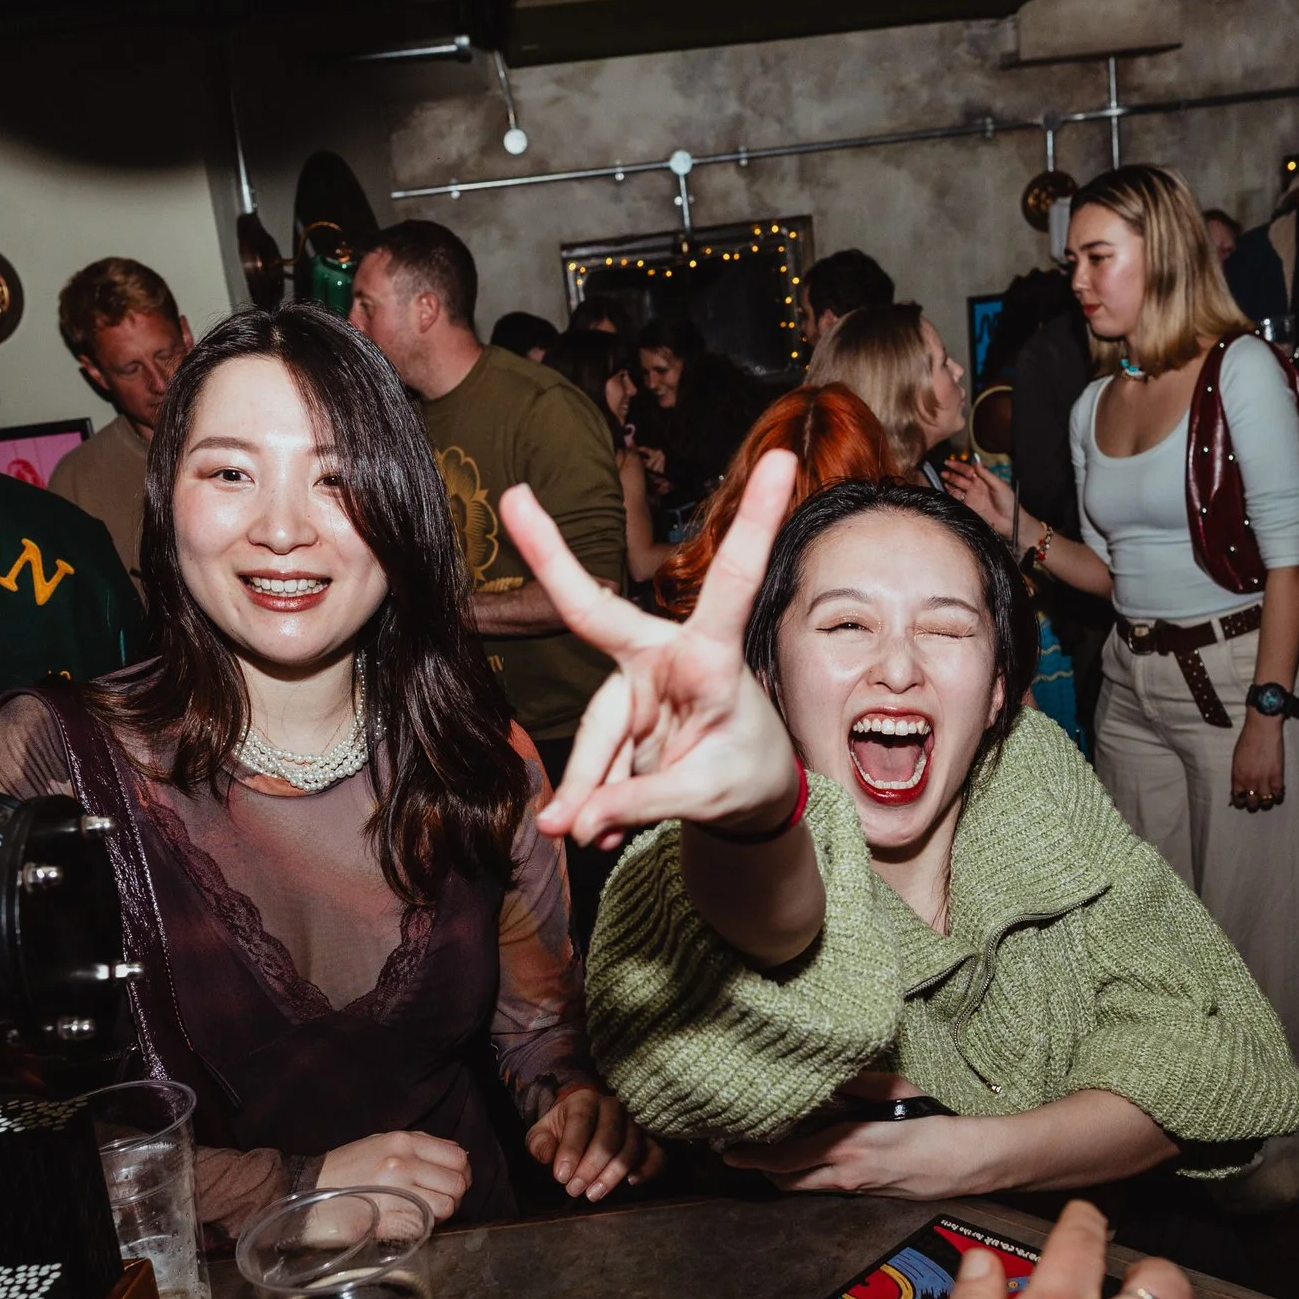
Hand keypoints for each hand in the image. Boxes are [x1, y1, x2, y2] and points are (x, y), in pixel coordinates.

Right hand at [316, 1130, 471, 1222]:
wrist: (306, 1189)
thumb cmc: (345, 1168)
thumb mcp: (380, 1143)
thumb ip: (417, 1146)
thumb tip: (455, 1156)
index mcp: (403, 1141)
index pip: (457, 1157)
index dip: (462, 1173)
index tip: (453, 1183)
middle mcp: (402, 1162)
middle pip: (457, 1183)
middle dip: (455, 1195)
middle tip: (440, 1201)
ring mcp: (395, 1191)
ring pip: (446, 1206)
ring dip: (441, 1213)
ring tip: (423, 1212)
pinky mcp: (387, 1217)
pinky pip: (424, 1225)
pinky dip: (422, 1226)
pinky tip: (407, 1221)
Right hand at [500, 451, 802, 849]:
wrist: (746, 799)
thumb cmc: (742, 778)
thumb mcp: (704, 795)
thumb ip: (641, 802)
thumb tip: (575, 821)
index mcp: (711, 659)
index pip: (732, 583)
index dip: (754, 524)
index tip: (782, 461)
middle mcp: (665, 659)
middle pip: (596, 615)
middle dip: (552, 557)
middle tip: (516, 499)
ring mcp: (633, 687)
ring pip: (590, 736)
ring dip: (589, 788)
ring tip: (591, 838)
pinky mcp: (615, 718)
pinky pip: (588, 765)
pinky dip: (591, 801)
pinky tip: (596, 832)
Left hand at [526, 1085, 665, 1200]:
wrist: (584, 1121)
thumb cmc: (562, 1129)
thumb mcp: (542, 1132)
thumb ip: (540, 1143)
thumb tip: (547, 1156)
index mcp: (585, 1100)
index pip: (581, 1122)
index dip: (572, 1150)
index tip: (561, 1177)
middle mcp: (613, 1107)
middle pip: (608, 1138)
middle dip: (591, 1168)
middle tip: (575, 1190)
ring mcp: (633, 1123)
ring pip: (631, 1148)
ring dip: (612, 1175)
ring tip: (593, 1194)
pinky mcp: (649, 1139)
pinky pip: (657, 1154)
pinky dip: (648, 1169)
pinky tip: (631, 1182)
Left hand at [724, 1073, 992, 1197]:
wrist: (966, 1163)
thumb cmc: (933, 1124)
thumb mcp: (893, 1091)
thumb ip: (855, 1084)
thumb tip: (825, 1074)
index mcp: (846, 1148)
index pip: (785, 1158)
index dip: (753, 1157)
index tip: (729, 1151)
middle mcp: (844, 1176)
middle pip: (785, 1182)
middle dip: (759, 1170)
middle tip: (736, 1153)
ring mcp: (854, 1191)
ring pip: (802, 1189)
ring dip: (780, 1175)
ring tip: (763, 1156)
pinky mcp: (866, 1197)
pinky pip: (823, 1189)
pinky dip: (805, 1177)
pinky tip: (802, 1160)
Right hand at [940, 460, 1019, 539]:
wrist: (1010, 521)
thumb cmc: (1009, 502)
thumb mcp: (999, 485)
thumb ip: (986, 473)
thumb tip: (976, 461)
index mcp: (983, 480)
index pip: (968, 470)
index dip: (958, 466)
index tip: (949, 462)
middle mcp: (975, 488)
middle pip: (960, 479)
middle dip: (951, 474)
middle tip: (943, 472)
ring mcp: (971, 498)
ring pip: (956, 488)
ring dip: (949, 484)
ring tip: (943, 479)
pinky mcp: (968, 508)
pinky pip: (957, 500)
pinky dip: (951, 495)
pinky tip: (949, 491)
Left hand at [1229, 712, 1285, 811]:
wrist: (1261, 729)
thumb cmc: (1247, 740)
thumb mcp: (1236, 759)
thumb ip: (1238, 773)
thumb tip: (1240, 784)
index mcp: (1237, 777)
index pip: (1237, 799)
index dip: (1241, 802)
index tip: (1244, 800)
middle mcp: (1249, 782)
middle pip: (1252, 804)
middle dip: (1254, 804)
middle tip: (1257, 800)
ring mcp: (1264, 780)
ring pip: (1266, 802)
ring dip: (1267, 802)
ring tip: (1268, 798)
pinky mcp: (1277, 776)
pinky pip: (1278, 794)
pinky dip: (1278, 796)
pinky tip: (1278, 793)